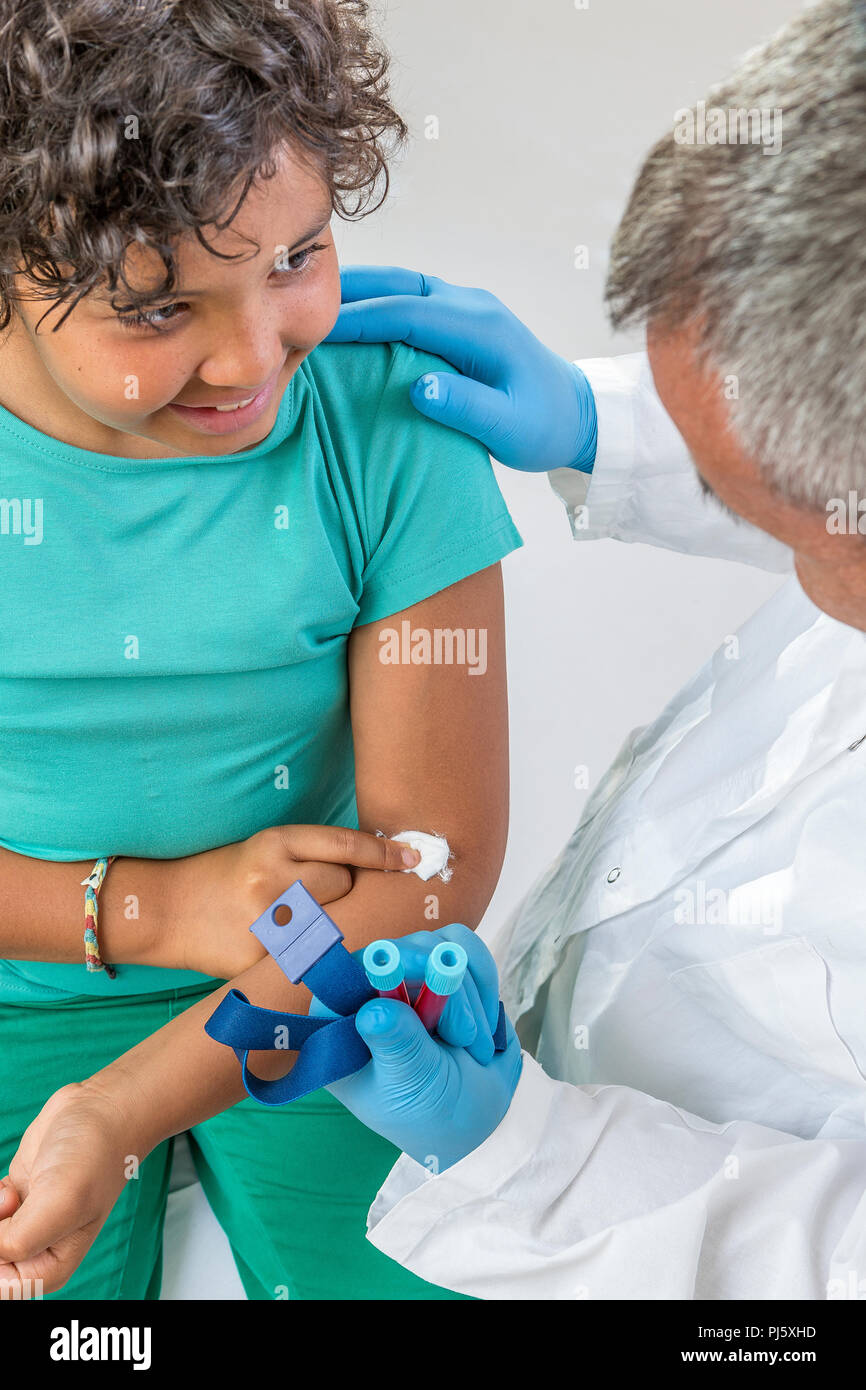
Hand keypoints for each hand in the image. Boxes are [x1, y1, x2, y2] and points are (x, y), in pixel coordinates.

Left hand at [0, 1077, 139, 1295]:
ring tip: (11, 1196)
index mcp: (48, 1269)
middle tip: (11, 1204)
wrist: (102, 1110)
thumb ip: (18, 1240)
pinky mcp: (13, 1199)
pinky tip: (9, 1188)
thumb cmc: (94, 1156)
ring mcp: (22, 1224)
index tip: (6, 1223)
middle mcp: (34, 1252)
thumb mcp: (60, 1204)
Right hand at [162, 825, 420, 979]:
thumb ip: (315, 854)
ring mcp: (265, 922)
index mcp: (274, 842)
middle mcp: (271, 878)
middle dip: (341, 893)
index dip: (385, 852)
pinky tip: (292, 951)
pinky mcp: (260, 959)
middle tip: (315, 899)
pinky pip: (309, 958)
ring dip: (330, 926)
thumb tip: (377, 867)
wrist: (169, 909)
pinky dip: (311, 957)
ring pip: (333, 923)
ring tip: (300, 924)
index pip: (345, 845)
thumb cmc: (228, 875)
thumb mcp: (267, 848)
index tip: (416, 858)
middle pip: (345, 885)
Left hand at [311, 925, 522, 1168]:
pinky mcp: (443, 969)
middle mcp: (370, 992)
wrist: (479, 1117)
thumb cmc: (430, 1113)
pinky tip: (484, 1022)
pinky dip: (484, 981)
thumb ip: (398, 1046)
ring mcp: (408, 978)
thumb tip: (373, 1012)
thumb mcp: (411, 1086)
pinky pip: (464, 946)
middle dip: (445, 994)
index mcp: (342, 1023)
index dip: (386, 962)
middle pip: (403, 951)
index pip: (350, 972)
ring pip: (439, 947)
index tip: (426, 967)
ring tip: (472, 1046)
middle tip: (463, 1036)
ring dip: (468, 999)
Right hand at [325, 265, 596, 472]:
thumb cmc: (543, 427)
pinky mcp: (460, 317)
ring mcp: (466, 306)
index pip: (407, 312)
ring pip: (401, 285)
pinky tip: (346, 314)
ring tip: (307, 300)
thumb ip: (468, 408)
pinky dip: (375, 300)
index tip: (313, 329)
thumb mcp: (511, 428)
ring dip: (357, 290)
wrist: (577, 415)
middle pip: (398, 285)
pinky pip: (409, 299)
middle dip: (346, 291)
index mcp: (481, 328)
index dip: (359, 319)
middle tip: (292, 299)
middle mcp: (472, 305)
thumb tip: (420, 389)